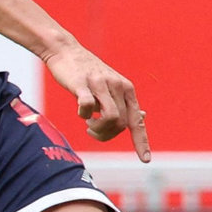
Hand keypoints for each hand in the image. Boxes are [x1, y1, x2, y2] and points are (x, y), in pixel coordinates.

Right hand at [44, 41, 150, 160]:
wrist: (66, 51)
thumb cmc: (88, 73)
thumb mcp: (111, 86)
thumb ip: (124, 103)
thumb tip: (142, 117)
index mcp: (127, 90)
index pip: (137, 120)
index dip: (142, 141)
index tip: (145, 160)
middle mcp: (118, 86)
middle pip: (121, 124)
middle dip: (107, 135)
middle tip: (92, 130)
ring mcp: (100, 84)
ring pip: (110, 118)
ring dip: (98, 129)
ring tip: (89, 124)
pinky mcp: (82, 83)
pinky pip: (88, 107)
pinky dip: (84, 115)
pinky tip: (81, 112)